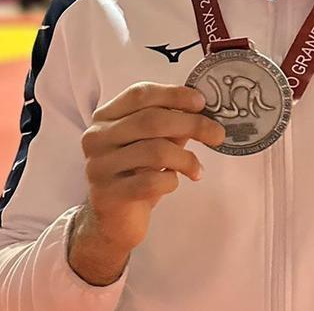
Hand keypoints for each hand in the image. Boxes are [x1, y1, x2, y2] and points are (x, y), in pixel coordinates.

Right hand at [67, 82, 224, 283]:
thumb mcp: (153, 142)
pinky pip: (151, 181)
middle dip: (192, 124)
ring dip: (186, 159)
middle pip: (151, 120)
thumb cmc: (136, 174)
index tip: (201, 103)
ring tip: (198, 170)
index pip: (140, 94)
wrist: (113, 220)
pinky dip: (171, 181)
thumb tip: (204, 110)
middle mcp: (97, 137)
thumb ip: (171, 124)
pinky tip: (173, 183)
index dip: (173, 94)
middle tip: (217, 134)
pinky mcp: (108, 194)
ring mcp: (99, 165)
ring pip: (155, 151)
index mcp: (106, 117)